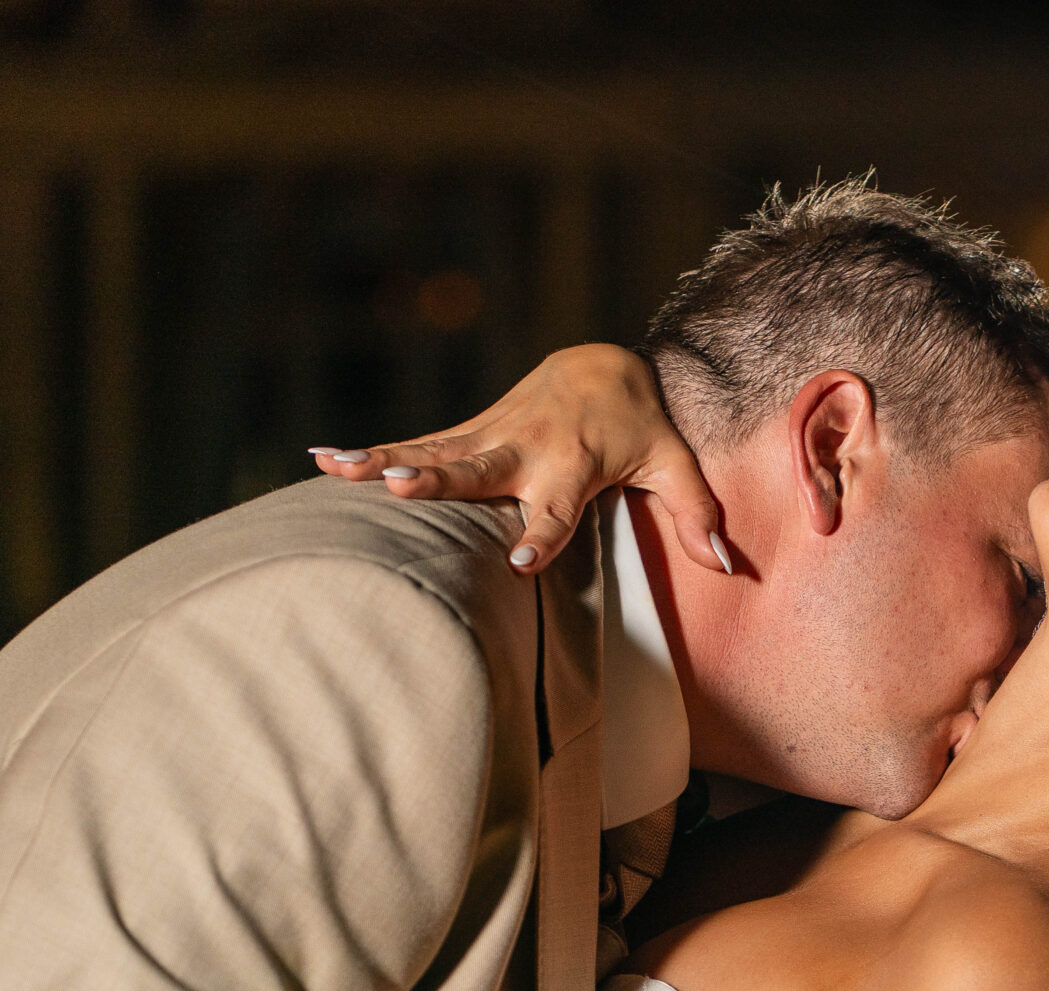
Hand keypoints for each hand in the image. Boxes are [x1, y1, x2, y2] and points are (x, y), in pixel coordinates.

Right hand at [310, 345, 724, 573]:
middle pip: (477, 469)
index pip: (558, 508)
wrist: (605, 365)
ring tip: (335, 470)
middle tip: (397, 489)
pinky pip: (416, 444)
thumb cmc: (644, 427)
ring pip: (432, 452)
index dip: (542, 535)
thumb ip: (698, 516)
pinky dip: (369, 450)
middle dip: (438, 481)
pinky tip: (319, 459)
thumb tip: (729, 567)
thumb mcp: (677, 465)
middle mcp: (526, 449)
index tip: (520, 563)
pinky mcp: (468, 433)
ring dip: (382, 460)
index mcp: (575, 464)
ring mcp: (490, 436)